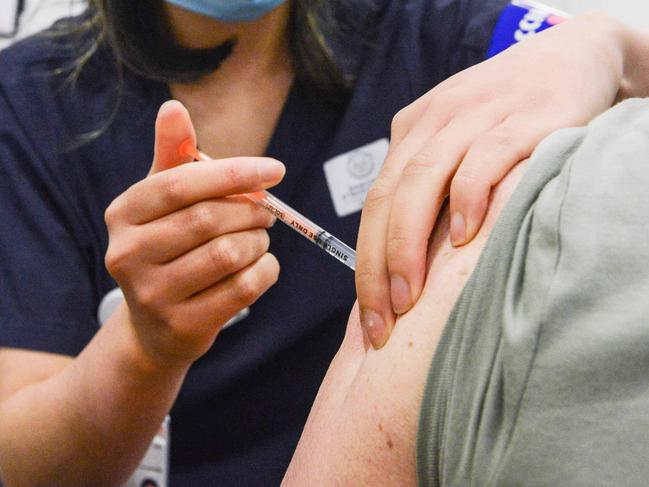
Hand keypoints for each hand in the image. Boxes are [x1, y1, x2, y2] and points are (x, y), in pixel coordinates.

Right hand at [104, 101, 284, 365]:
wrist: (157, 327)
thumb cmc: (168, 248)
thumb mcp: (165, 203)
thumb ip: (174, 156)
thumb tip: (173, 107)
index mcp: (123, 214)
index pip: (181, 183)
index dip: (233, 173)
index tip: (276, 170)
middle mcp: (127, 254)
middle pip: (209, 219)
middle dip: (251, 211)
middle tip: (267, 213)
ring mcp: (151, 295)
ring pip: (228, 254)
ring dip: (258, 242)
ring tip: (259, 239)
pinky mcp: (182, 326)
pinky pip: (242, 289)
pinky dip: (265, 272)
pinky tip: (262, 266)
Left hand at [356, 13, 625, 348]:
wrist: (568, 57)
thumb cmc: (508, 115)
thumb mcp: (457, 142)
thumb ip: (432, 186)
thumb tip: (408, 260)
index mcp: (411, 133)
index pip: (374, 204)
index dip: (365, 263)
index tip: (369, 315)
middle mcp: (432, 123)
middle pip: (387, 198)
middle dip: (377, 265)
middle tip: (381, 321)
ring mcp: (472, 117)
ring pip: (422, 181)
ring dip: (408, 242)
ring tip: (407, 297)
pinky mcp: (519, 119)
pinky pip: (482, 159)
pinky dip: (467, 198)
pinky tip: (462, 239)